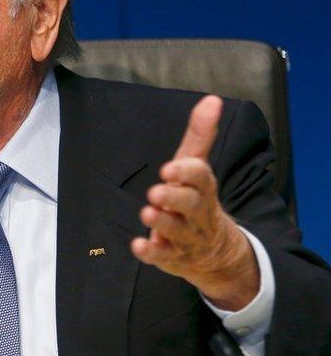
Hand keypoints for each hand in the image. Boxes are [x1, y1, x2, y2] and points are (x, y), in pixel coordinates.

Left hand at [130, 95, 259, 310]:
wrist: (216, 251)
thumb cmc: (197, 199)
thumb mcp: (197, 167)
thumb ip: (200, 135)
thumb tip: (212, 99)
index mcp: (202, 188)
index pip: (201, 178)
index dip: (186, 173)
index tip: (170, 168)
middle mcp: (196, 213)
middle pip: (190, 205)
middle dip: (174, 198)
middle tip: (156, 193)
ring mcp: (185, 236)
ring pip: (176, 230)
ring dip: (161, 222)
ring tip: (148, 212)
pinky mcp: (171, 255)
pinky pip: (162, 256)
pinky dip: (150, 252)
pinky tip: (139, 245)